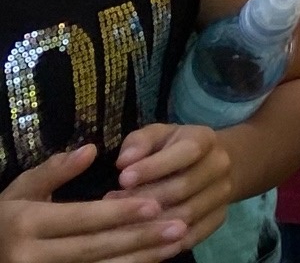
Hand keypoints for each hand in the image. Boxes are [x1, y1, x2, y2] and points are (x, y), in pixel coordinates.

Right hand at [0, 145, 187, 262]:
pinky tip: (152, 259)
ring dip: (139, 257)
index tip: (154, 204)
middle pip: (94, 248)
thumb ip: (54, 171)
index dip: (118, 213)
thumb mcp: (22, 189)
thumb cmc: (6, 217)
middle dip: (138, 237)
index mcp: (26, 224)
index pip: (80, 219)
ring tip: (175, 242)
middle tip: (178, 225)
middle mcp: (31, 257)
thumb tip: (89, 150)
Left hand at [112, 124, 228, 254]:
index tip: (122, 179)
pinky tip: (142, 241)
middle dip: (147, 198)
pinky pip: (193, 235)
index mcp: (205, 139)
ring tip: (123, 224)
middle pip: (184, 188)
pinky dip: (167, 242)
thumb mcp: (156, 136)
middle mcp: (219, 165)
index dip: (154, 166)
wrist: (210, 164)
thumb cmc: (172, 148)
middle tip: (114, 206)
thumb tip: (124, 162)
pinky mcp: (219, 217)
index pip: (186, 152)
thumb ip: (139, 143)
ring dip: (153, 222)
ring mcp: (222, 193)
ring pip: (187, 215)